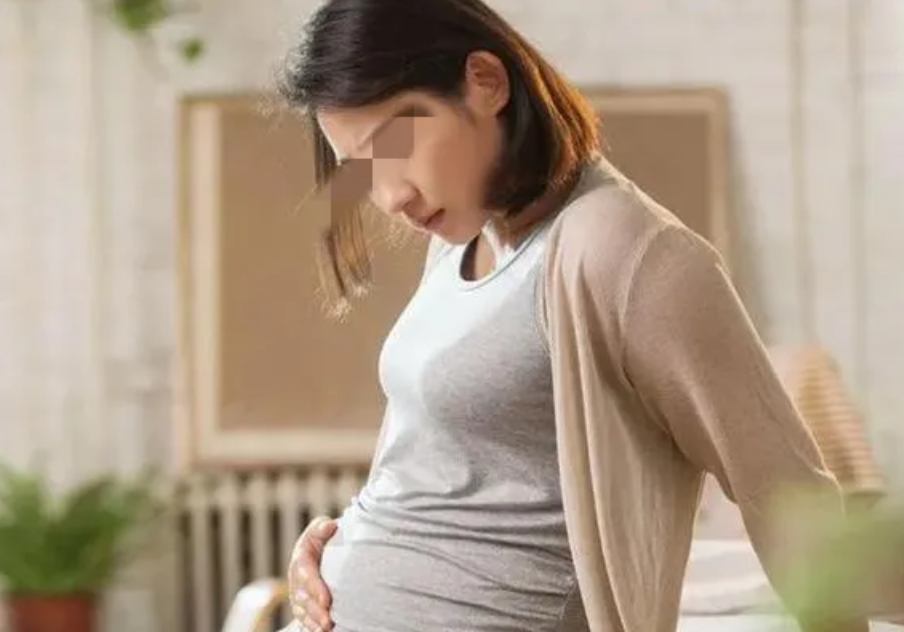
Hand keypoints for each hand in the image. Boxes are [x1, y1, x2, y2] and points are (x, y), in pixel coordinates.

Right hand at [288, 516, 337, 631]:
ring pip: (302, 609)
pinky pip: (303, 617)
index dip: (314, 586)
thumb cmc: (325, 536)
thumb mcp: (322, 528)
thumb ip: (322, 528)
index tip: (326, 599)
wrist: (323, 548)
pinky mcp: (302, 602)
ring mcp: (298, 590)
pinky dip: (311, 625)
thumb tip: (330, 525)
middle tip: (328, 620)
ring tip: (327, 628)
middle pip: (302, 595)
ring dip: (314, 620)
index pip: (305, 572)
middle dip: (315, 610)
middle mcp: (296, 576)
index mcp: (301, 556)